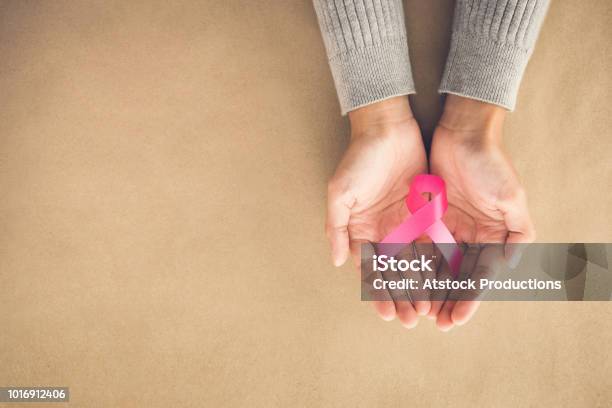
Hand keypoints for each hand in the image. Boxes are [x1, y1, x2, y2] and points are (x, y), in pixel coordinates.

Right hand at [326, 96, 428, 326]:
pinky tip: (444, 282)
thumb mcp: (340, 193)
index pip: (370, 268)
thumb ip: (337, 228)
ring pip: (416, 263)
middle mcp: (384, 232)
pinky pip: (434, 243)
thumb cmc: (359, 159)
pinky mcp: (427, 214)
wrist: (387, 128)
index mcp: (362, 230)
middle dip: (401, 297)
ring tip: (428, 310)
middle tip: (410, 320)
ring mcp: (406, 224)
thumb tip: (336, 262)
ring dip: (421, 287)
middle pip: (394, 271)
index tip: (385, 313)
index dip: (377, 292)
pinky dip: (438, 263)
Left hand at [429, 95, 535, 330]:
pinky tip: (402, 281)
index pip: (478, 276)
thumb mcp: (512, 198)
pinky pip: (417, 245)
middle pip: (455, 276)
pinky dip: (411, 264)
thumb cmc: (490, 163)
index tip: (455, 320)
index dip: (468, 299)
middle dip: (445, 300)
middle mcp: (469, 236)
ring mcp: (447, 227)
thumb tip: (510, 265)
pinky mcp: (426, 217)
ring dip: (426, 288)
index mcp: (491, 236)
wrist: (462, 132)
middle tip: (433, 323)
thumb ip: (518, 233)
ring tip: (415, 310)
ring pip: (434, 266)